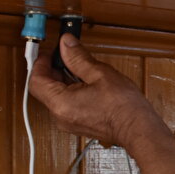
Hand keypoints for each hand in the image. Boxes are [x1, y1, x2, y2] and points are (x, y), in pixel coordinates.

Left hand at [28, 34, 160, 147]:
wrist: (138, 130)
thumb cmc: (123, 107)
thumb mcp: (99, 73)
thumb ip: (77, 57)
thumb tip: (66, 44)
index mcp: (60, 103)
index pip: (36, 80)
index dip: (41, 63)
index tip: (50, 52)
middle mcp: (59, 116)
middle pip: (45, 89)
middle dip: (53, 70)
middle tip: (67, 56)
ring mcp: (68, 123)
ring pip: (56, 97)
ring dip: (63, 81)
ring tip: (82, 70)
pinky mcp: (78, 125)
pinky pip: (66, 105)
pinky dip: (71, 92)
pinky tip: (87, 84)